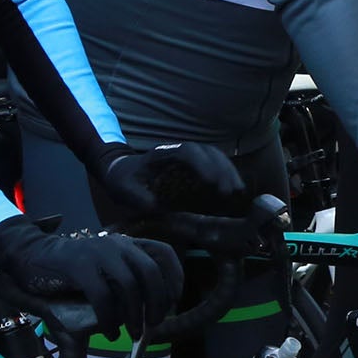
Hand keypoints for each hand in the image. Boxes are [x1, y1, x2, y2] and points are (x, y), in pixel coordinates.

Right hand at [0, 216, 184, 331]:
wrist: (30, 256)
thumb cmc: (70, 271)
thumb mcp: (103, 271)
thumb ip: (124, 283)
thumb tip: (148, 314)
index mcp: (126, 244)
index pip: (163, 253)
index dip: (174, 278)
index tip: (174, 302)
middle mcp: (116, 244)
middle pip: (150, 272)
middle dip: (157, 302)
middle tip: (153, 325)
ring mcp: (97, 252)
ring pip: (129, 286)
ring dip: (135, 315)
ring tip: (132, 334)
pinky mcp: (79, 265)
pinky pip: (103, 296)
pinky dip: (110, 319)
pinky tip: (109, 332)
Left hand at [94, 139, 247, 219]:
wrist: (120, 171)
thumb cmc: (122, 180)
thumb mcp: (124, 189)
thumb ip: (139, 197)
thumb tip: (156, 206)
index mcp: (162, 154)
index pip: (188, 151)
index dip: (202, 163)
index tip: (212, 182)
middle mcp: (177, 151)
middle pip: (207, 151)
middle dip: (222, 168)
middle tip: (231, 191)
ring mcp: (186, 157)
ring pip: (214, 155)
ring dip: (227, 170)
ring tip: (237, 190)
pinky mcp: (192, 165)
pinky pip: (213, 164)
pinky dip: (225, 174)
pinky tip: (233, 189)